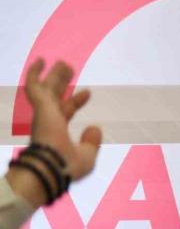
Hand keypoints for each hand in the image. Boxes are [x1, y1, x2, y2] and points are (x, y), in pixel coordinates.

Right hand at [7, 59, 101, 206]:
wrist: (53, 168)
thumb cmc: (68, 167)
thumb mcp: (87, 156)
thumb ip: (91, 142)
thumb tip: (95, 128)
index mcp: (57, 132)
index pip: (66, 112)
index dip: (76, 101)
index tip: (87, 92)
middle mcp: (48, 121)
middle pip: (55, 96)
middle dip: (62, 83)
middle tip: (69, 68)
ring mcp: (43, 114)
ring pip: (47, 89)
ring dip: (54, 75)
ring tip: (64, 62)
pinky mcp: (40, 107)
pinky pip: (34, 86)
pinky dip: (35, 73)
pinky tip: (41, 60)